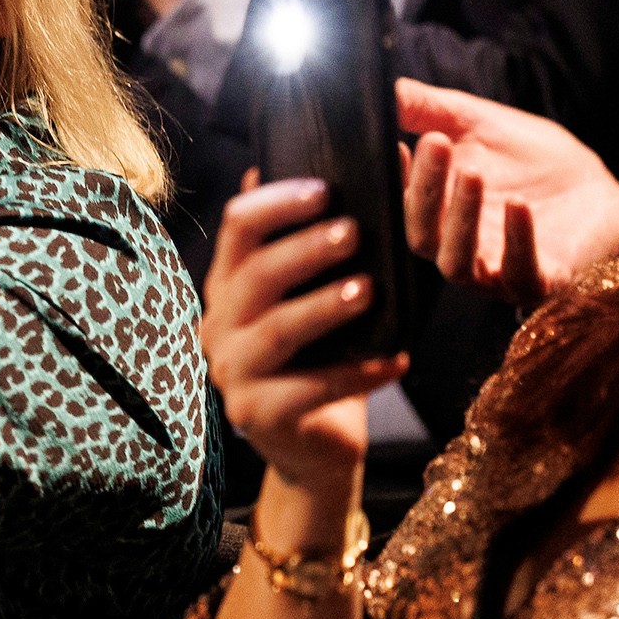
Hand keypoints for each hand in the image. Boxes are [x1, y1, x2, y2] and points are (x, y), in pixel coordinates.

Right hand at [202, 173, 408, 491]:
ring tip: (369, 289)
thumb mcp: (307, 299)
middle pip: (254, 275)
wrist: (313, 445)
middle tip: (354, 231)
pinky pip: (310, 389)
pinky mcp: (258, 414)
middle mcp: (219, 323)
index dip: (277, 203)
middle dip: (304, 249)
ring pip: (276, 330)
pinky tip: (399, 359)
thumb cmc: (318, 357)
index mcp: (229, 284)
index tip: (326, 189)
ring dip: (324, 306)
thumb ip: (309, 249)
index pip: (237, 227)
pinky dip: (357, 373)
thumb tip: (336, 173)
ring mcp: (232, 371)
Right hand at [397, 79, 618, 307]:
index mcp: (437, 216)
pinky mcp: (543, 282)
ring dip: (460, 221)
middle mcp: (458, 251)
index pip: (402, 207)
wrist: (598, 190)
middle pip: (423, 237)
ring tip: (471, 173)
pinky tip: (518, 204)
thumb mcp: (477, 123)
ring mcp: (497, 272)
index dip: (397, 179)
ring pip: (457, 265)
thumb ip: (429, 108)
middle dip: (425, 192)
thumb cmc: (531, 159)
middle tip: (435, 144)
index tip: (399, 143)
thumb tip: (386, 87)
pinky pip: (520, 274)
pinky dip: (517, 240)